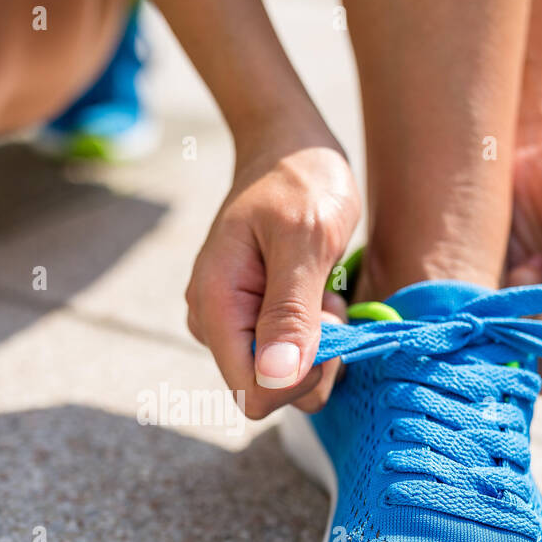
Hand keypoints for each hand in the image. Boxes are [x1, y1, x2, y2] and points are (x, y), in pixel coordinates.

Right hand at [185, 132, 359, 418]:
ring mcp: (229, 322)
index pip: (253, 393)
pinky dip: (314, 333)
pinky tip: (317, 293)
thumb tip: (275, 379)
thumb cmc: (300, 180)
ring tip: (322, 291)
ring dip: (318, 345)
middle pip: (269, 390)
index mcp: (215, 305)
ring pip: (282, 376)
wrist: (289, 148)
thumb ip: (291, 312)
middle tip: (328, 302)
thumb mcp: (306, 239)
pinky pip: (286, 355)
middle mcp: (213, 322)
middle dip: (313, 359)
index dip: (299, 378)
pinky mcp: (248, 319)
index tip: (328, 330)